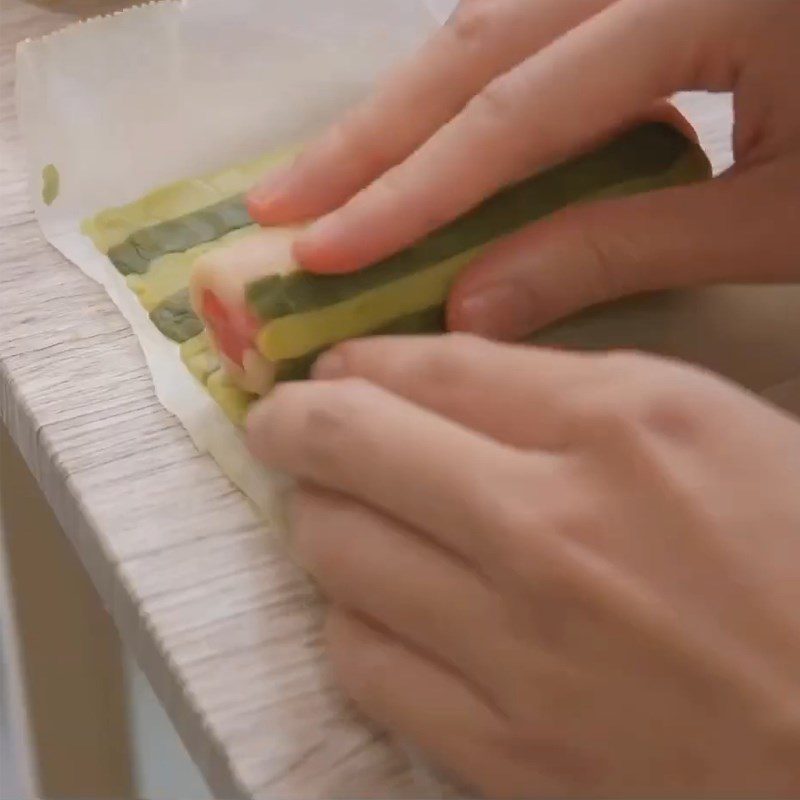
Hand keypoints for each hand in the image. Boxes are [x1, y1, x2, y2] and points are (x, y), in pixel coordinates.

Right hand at [247, 0, 799, 340]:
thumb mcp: (779, 222)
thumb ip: (615, 249)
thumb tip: (472, 305)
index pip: (516, 117)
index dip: (407, 191)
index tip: (317, 250)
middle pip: (476, 44)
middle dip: (367, 137)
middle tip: (273, 204)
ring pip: (492, 21)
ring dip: (403, 107)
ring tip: (326, 176)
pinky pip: (532, 20)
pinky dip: (468, 84)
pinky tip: (424, 133)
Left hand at [247, 334, 799, 796]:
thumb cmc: (798, 563)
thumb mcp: (709, 430)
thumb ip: (575, 391)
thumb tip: (448, 381)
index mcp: (620, 428)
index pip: (434, 368)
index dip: (361, 361)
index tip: (332, 369)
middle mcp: (548, 528)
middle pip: (351, 446)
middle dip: (292, 423)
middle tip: (280, 422)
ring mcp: (515, 648)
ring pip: (335, 553)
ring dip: (317, 517)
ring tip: (329, 508)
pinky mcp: (502, 751)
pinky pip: (363, 663)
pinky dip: (350, 619)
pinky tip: (374, 606)